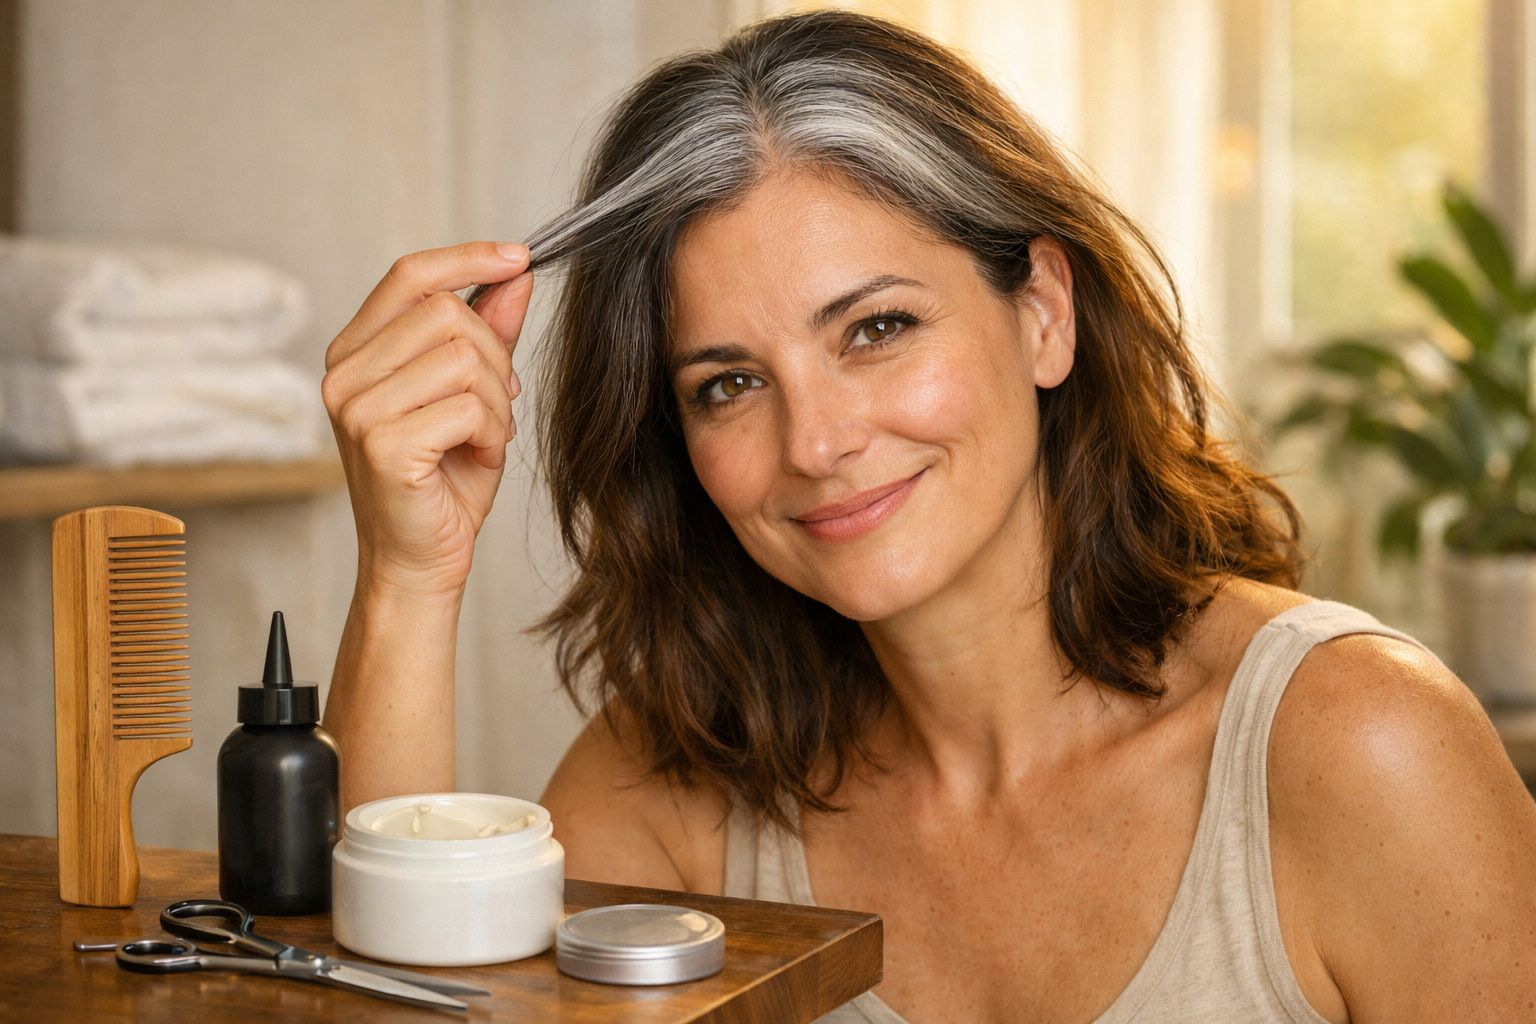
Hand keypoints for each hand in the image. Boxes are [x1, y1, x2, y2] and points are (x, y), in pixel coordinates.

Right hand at [322, 242, 533, 595]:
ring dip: (495, 402)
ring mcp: (357, 409)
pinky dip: (492, 433)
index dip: (469, 258)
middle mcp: (344, 374)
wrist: (420, 561)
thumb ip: (489, 333)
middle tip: (497, 407)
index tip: (521, 257)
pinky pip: (468, 407)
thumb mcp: (472, 394)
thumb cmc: (442, 482)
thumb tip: (516, 273)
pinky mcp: (383, 444)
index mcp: (356, 353)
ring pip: (462, 357)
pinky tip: (476, 458)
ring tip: (484, 438)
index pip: (409, 277)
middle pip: (447, 314)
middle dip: (495, 359)